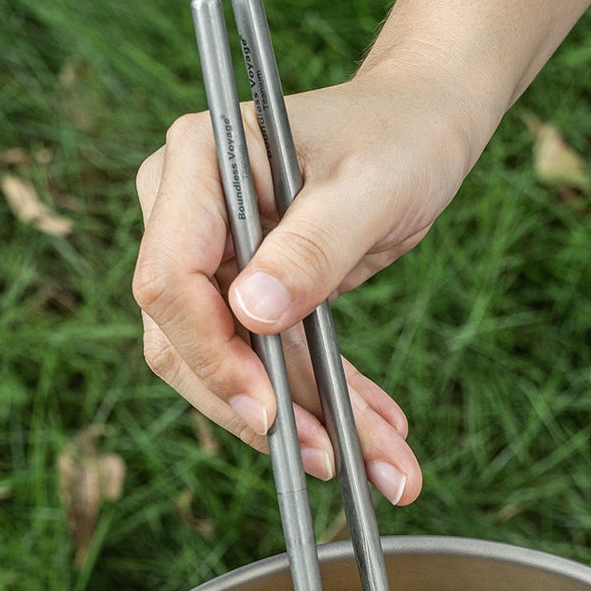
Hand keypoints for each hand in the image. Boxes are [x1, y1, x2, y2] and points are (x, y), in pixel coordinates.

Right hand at [132, 72, 476, 502]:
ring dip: (305, 421)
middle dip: (265, 409)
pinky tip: (374, 431)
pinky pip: (271, 365)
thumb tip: (250, 314)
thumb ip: (311, 248)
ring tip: (383, 461)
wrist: (420, 129)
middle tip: (335, 460)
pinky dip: (322, 402)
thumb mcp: (369, 190)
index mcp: (196, 163)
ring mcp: (211, 257)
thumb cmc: (398, 139)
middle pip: (189, 340)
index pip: (170, 279)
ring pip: (235, 367)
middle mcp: (185, 211)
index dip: (212, 354)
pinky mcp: (245, 295)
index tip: (269, 410)